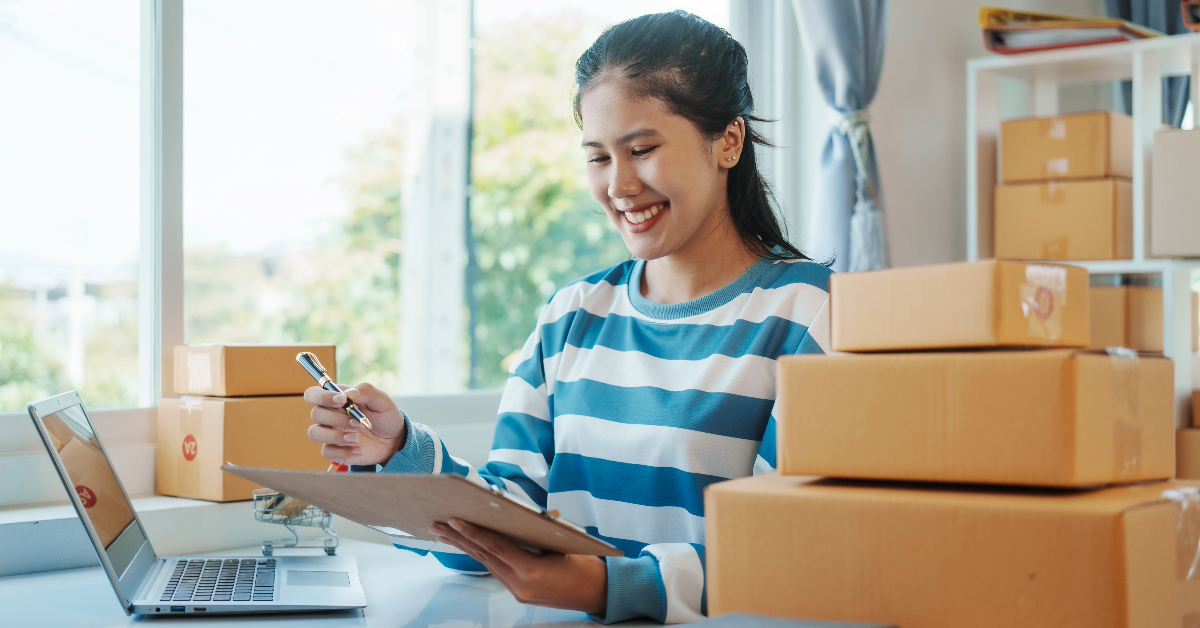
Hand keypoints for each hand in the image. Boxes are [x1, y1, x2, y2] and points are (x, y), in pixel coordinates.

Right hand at [305, 383, 406, 465]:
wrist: (394, 439)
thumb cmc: (384, 416)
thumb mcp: (382, 400)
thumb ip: (366, 391)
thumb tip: (350, 393)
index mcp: (337, 399)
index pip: (314, 394)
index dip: (322, 396)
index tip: (342, 400)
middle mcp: (330, 415)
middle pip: (316, 414)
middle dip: (337, 418)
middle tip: (357, 422)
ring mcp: (330, 433)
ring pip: (315, 433)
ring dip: (335, 436)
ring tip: (356, 438)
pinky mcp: (335, 450)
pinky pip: (326, 452)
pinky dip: (342, 451)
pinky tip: (359, 450)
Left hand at [431, 518, 606, 613]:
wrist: (600, 594)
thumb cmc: (587, 567)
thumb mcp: (566, 542)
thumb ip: (542, 528)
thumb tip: (525, 511)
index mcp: (532, 572)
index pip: (496, 547)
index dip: (474, 532)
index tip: (455, 520)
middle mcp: (521, 585)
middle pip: (485, 557)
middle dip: (460, 539)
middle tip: (439, 525)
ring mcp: (519, 591)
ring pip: (487, 564)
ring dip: (466, 547)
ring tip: (446, 534)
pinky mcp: (520, 593)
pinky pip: (497, 570)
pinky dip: (482, 556)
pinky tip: (470, 546)